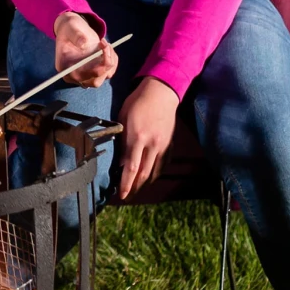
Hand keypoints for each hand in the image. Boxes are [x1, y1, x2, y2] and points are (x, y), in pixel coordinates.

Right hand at [53, 11, 117, 87]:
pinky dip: (113, 61)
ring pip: (104, 76)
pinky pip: (109, 72)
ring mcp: (86, 76)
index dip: (96, 67)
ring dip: (110, 60)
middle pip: (95, 81)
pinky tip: (107, 48)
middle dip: (106, 64)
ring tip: (105, 43)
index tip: (104, 47)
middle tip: (106, 44)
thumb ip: (76, 36)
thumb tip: (83, 43)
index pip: (81, 76)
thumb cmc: (69, 29)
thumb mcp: (71, 28)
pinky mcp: (95, 73)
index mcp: (65, 68)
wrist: (73, 30)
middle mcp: (75, 76)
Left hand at [118, 77, 178, 199]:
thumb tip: (120, 161)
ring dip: (144, 183)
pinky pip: (162, 165)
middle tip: (126, 196)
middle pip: (143, 173)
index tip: (121, 194)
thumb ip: (122, 140)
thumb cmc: (137, 102)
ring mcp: (163, 146)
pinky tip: (148, 178)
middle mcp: (151, 144)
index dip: (126, 183)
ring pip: (154, 172)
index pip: (131, 167)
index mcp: (137, 136)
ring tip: (135, 189)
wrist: (160, 94)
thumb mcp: (123, 117)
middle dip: (134, 187)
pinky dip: (155, 174)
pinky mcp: (170, 145)